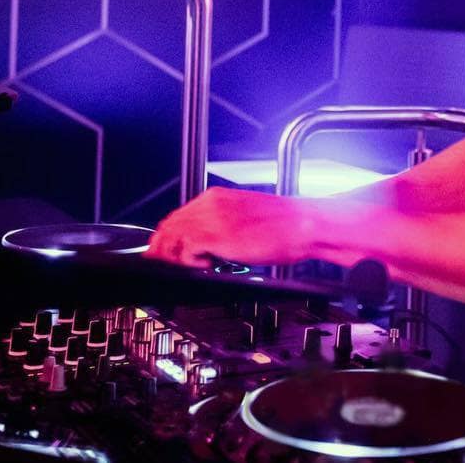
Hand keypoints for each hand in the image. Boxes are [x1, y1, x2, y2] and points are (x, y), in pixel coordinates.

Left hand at [144, 187, 315, 267]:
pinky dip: (188, 261)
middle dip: (161, 246)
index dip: (165, 235)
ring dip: (174, 254)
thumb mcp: (246, 217)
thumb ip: (222, 223)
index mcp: (217, 197)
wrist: (303, 224)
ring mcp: (213, 219)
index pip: (178, 215)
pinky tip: (206, 265)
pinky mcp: (219, 236)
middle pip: (170, 225)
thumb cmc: (283, 224)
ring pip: (174, 237)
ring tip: (187, 266)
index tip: (161, 249)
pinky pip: (187, 249)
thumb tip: (206, 242)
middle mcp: (211, 204)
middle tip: (161, 263)